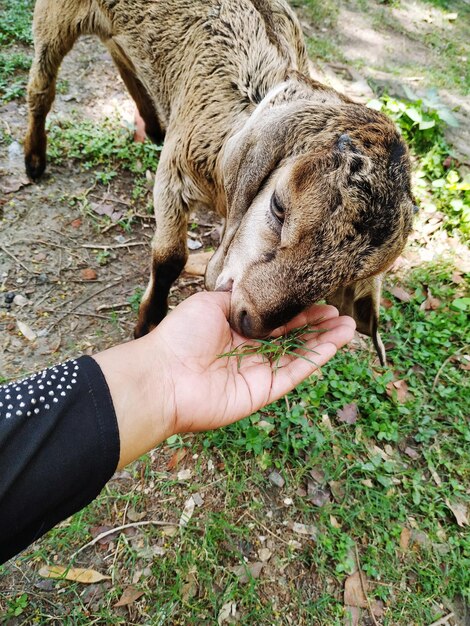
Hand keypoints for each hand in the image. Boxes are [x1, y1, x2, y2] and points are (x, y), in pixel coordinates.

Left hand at [152, 291, 354, 433]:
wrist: (164, 375)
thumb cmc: (182, 335)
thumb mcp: (211, 303)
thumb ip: (239, 297)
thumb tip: (260, 286)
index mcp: (235, 328)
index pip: (274, 317)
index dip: (297, 308)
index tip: (319, 297)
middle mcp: (249, 350)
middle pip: (291, 336)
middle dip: (316, 324)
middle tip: (340, 312)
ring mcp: (257, 371)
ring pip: (298, 354)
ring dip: (324, 341)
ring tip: (348, 327)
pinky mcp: (263, 390)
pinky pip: (295, 372)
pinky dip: (316, 358)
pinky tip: (335, 343)